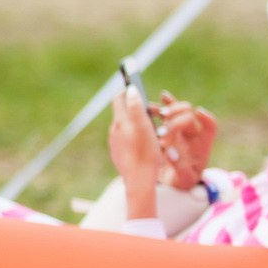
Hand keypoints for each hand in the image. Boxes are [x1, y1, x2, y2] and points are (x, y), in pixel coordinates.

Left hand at [109, 89, 171, 219]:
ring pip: (126, 127)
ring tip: (153, 128)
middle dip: (136, 108)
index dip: (127, 90)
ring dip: (137, 123)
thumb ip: (136, 106)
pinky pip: (127, 140)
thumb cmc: (145, 152)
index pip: (118, 99)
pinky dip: (136, 137)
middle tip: (152, 111)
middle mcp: (114, 131)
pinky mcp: (119, 154)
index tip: (136, 87)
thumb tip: (130, 90)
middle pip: (123, 113)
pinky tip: (147, 144)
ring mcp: (115, 143)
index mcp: (120, 122)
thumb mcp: (144, 126)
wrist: (139, 180)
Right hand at [153, 92, 216, 188]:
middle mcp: (191, 134)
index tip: (198, 113)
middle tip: (166, 124)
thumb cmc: (182, 181)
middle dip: (179, 117)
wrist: (171, 182)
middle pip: (190, 116)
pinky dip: (159, 107)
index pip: (210, 126)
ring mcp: (178, 130)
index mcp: (202, 144)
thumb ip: (180, 166)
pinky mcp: (165, 129)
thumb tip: (169, 151)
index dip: (206, 118)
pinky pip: (164, 114)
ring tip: (160, 113)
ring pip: (177, 111)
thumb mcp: (185, 178)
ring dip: (169, 109)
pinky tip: (152, 104)